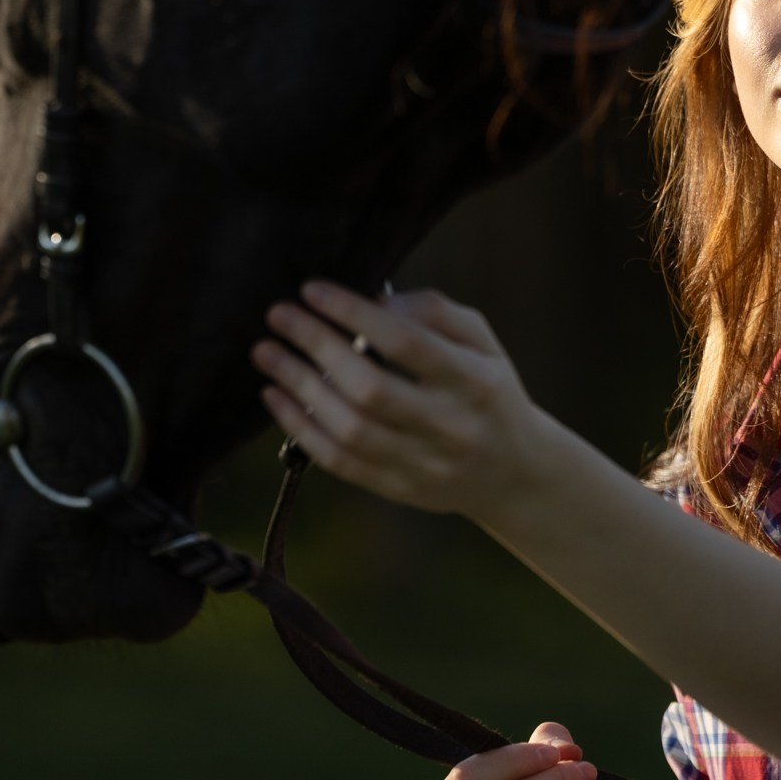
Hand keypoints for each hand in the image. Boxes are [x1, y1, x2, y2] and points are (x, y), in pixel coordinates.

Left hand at [251, 281, 553, 519]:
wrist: (514, 472)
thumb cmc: (487, 389)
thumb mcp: (481, 342)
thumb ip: (433, 312)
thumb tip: (373, 300)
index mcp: (475, 381)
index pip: (407, 343)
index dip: (354, 314)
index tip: (312, 290)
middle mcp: (451, 426)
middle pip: (370, 388)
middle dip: (316, 346)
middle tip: (278, 316)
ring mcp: (424, 464)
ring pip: (349, 429)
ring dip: (299, 387)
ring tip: (266, 353)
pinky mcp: (399, 489)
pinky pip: (340, 462)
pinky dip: (300, 429)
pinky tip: (276, 397)